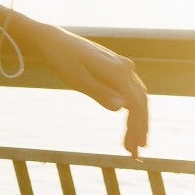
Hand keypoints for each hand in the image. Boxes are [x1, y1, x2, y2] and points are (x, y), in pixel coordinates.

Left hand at [28, 23, 148, 157]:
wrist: (54, 39)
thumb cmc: (63, 60)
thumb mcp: (77, 80)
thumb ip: (100, 93)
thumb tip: (123, 108)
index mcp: (117, 72)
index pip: (136, 105)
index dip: (137, 129)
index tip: (132, 150)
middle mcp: (125, 68)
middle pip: (140, 103)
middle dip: (139, 129)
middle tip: (134, 154)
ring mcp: (122, 67)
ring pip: (138, 97)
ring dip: (138, 121)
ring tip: (133, 143)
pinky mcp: (117, 68)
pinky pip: (131, 91)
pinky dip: (132, 108)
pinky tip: (129, 122)